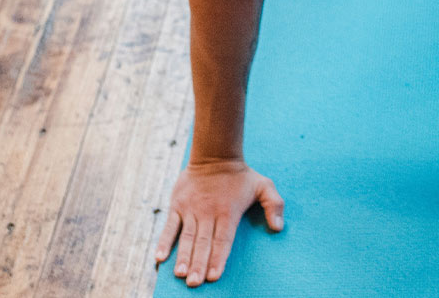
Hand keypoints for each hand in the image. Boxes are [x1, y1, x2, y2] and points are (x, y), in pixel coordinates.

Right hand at [154, 158, 284, 286]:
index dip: (218, 258)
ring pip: (187, 237)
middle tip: (194, 283)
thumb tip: (278, 227)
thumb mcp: (264, 185)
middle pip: (203, 242)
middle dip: (198, 264)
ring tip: (180, 274)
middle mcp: (208, 212)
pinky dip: (164, 242)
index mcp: (228, 211)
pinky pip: (169, 226)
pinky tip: (160, 257)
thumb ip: (275, 205)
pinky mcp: (177, 205)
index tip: (213, 276)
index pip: (223, 240)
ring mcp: (191, 209)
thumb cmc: (241, 176)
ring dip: (183, 257)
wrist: (215, 155)